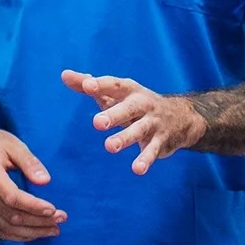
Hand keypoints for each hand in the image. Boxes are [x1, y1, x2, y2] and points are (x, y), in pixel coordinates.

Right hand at [0, 121, 66, 241]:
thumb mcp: (14, 145)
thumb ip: (30, 162)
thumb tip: (45, 181)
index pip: (12, 198)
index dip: (34, 207)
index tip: (54, 209)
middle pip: (12, 216)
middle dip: (40, 221)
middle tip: (62, 218)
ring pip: (8, 227)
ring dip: (33, 232)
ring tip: (54, 229)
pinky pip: (0, 230)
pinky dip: (20, 236)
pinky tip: (36, 233)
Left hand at [61, 70, 205, 174]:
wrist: (180, 117)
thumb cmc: (136, 104)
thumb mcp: (115, 93)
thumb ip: (90, 85)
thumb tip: (64, 75)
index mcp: (129, 90)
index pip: (114, 85)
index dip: (100, 84)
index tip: (86, 85)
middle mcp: (143, 104)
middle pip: (129, 108)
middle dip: (114, 114)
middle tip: (97, 123)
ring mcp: (153, 123)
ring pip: (139, 130)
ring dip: (125, 138)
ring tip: (110, 146)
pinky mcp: (160, 141)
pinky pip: (152, 151)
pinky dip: (145, 160)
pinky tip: (137, 169)